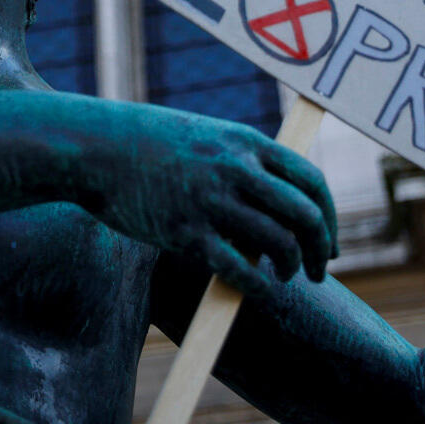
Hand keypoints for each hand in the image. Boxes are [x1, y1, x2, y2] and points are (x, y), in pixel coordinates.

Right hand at [81, 102, 337, 297]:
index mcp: (245, 141)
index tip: (327, 241)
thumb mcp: (206, 136)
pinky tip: (256, 288)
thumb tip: (275, 207)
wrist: (95, 146)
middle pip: (305, 216)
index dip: (329, 217)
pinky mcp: (186, 232)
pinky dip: (258, 286)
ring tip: (282, 277)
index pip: (311, 181)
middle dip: (319, 250)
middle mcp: (236, 169)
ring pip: (279, 243)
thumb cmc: (149, 143)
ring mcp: (212, 201)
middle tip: (317, 270)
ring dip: (289, 268)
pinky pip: (240, 269)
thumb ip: (242, 163)